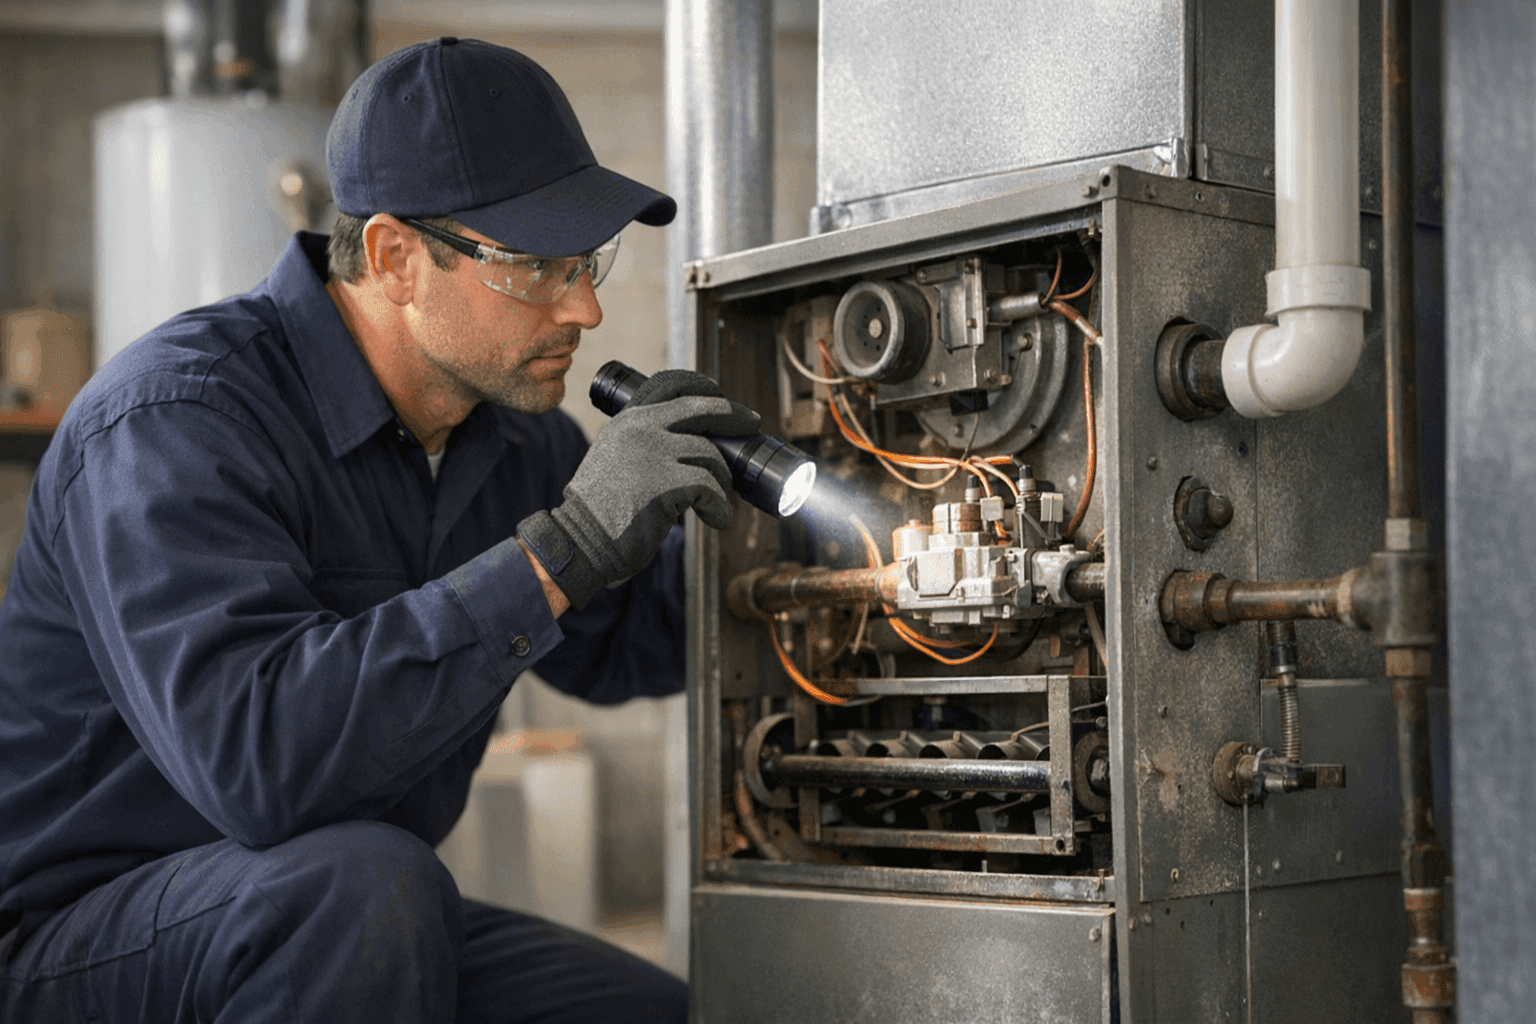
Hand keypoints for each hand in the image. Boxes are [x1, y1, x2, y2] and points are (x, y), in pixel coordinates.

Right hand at [517, 371, 758, 608]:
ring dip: (722, 480)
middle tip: (750, 424)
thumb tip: (692, 442)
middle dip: (732, 415)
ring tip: (717, 501)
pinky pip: (710, 488)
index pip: (670, 384)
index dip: (701, 385)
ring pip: (711, 455)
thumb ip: (643, 442)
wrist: (581, 541)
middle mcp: (640, 429)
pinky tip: (717, 520)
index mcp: (627, 419)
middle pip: (701, 408)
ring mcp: (653, 454)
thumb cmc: (601, 509)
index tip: (721, 395)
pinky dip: (720, 507)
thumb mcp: (614, 457)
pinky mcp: (666, 484)